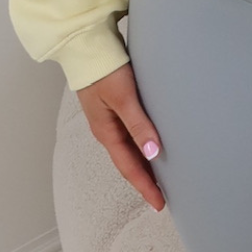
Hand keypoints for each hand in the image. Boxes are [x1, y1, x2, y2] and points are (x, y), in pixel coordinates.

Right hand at [76, 61, 165, 211]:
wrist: (87, 47)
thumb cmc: (104, 70)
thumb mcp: (123, 98)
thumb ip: (138, 125)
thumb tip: (153, 153)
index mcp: (106, 132)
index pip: (129, 167)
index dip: (145, 186)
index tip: (159, 203)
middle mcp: (107, 130)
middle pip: (129, 162)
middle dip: (145, 180)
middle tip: (164, 196)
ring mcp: (110, 120)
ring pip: (130, 150)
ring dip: (144, 164)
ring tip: (162, 177)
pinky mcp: (115, 108)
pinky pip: (130, 135)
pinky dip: (142, 146)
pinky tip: (151, 146)